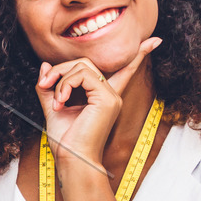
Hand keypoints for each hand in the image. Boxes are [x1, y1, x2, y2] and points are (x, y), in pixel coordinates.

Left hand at [35, 38, 161, 177]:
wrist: (72, 159)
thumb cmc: (66, 140)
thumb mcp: (53, 107)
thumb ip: (50, 86)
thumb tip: (45, 65)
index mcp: (104, 97)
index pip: (124, 71)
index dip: (138, 55)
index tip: (155, 41)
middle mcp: (111, 95)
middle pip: (85, 63)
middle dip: (61, 70)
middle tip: (44, 85)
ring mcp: (111, 96)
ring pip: (82, 66)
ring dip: (60, 79)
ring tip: (55, 100)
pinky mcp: (106, 98)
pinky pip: (82, 75)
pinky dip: (65, 84)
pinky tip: (61, 101)